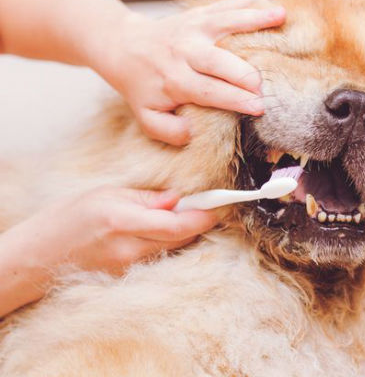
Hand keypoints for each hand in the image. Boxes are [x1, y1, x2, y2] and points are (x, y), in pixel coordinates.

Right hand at [0, 186, 215, 315]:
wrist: (38, 256)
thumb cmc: (67, 218)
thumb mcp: (105, 194)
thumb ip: (146, 198)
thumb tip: (178, 199)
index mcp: (124, 221)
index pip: (179, 224)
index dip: (205, 216)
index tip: (220, 204)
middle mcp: (130, 248)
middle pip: (183, 238)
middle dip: (199, 221)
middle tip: (205, 203)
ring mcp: (130, 267)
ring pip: (174, 248)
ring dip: (185, 232)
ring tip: (181, 214)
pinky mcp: (128, 277)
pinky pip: (160, 257)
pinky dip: (169, 243)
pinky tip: (162, 231)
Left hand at [94, 0, 285, 145]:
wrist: (125, 48)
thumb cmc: (143, 87)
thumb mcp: (148, 117)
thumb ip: (169, 131)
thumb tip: (194, 132)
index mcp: (175, 80)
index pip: (209, 92)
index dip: (235, 100)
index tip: (259, 108)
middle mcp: (185, 51)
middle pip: (219, 60)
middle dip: (245, 72)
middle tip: (266, 84)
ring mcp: (194, 28)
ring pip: (226, 22)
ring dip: (255, 18)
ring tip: (281, 16)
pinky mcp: (202, 14)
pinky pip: (229, 4)